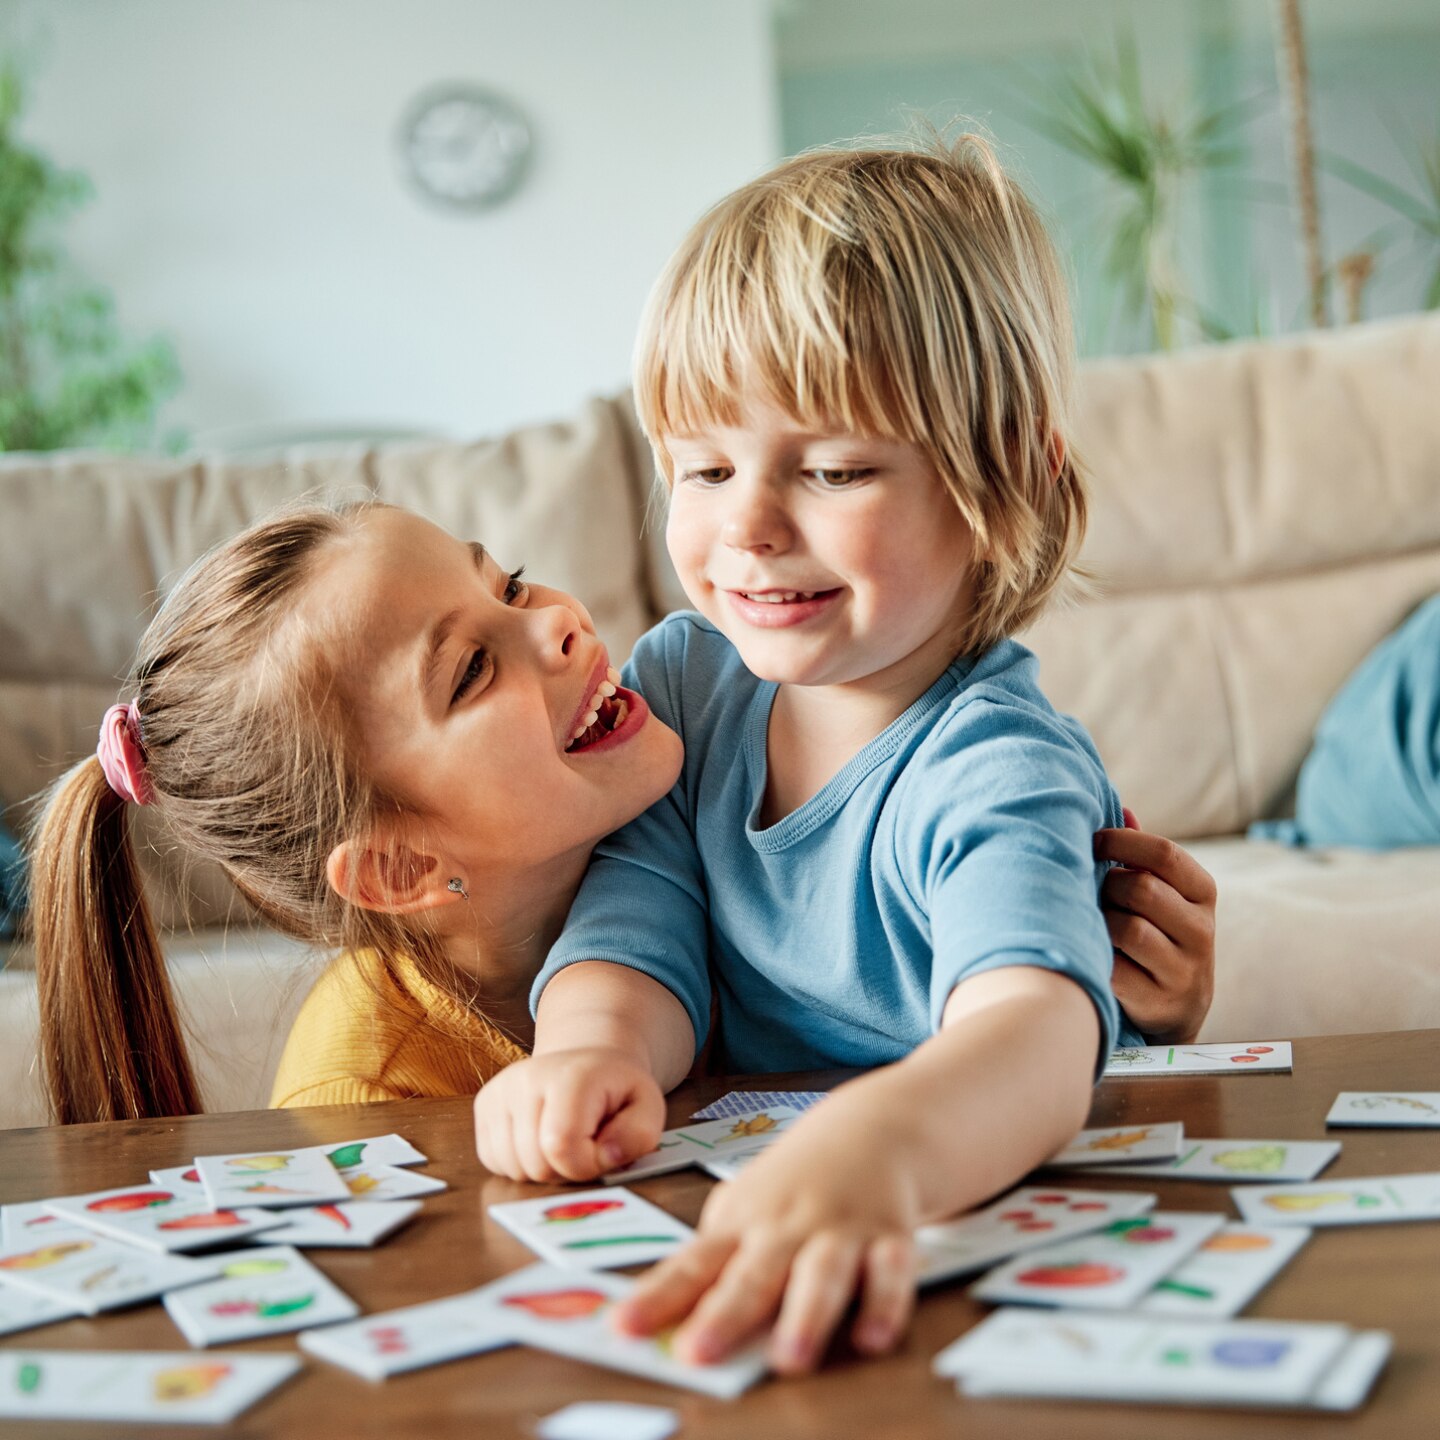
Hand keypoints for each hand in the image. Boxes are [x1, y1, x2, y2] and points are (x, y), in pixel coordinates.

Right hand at [472, 1048, 664, 1182]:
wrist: (586, 1061)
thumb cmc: (617, 1091)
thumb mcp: (649, 1107)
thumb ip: (639, 1135)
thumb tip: (605, 1156)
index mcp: (570, 1075)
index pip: (561, 1146)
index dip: (585, 1165)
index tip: (602, 1151)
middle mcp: (526, 1077)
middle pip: (535, 1164)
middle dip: (566, 1170)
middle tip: (584, 1145)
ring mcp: (500, 1090)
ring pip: (512, 1168)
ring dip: (542, 1170)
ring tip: (563, 1141)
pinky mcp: (483, 1105)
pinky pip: (494, 1162)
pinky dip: (519, 1164)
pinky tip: (539, 1140)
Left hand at [612, 1107, 918, 1375]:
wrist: (870, 1127)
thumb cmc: (796, 1182)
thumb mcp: (746, 1208)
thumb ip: (717, 1261)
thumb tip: (667, 1319)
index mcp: (743, 1224)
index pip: (693, 1265)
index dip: (658, 1297)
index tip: (624, 1327)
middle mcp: (786, 1228)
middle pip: (753, 1275)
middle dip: (725, 1315)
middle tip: (697, 1352)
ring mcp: (838, 1230)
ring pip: (821, 1274)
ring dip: (805, 1316)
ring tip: (789, 1358)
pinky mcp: (889, 1237)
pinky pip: (891, 1273)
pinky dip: (885, 1304)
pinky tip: (873, 1338)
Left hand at [1095, 808, 1216, 1043]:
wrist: (1175, 1009)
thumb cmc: (1155, 932)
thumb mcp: (1160, 893)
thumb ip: (1142, 856)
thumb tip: (1122, 810)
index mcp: (1203, 893)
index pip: (1165, 853)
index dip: (1122, 841)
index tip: (1093, 841)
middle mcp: (1202, 931)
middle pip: (1141, 889)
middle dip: (1107, 886)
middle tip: (1095, 893)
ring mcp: (1185, 970)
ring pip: (1127, 929)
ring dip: (1100, 923)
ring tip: (1096, 925)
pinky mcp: (1161, 1003)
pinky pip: (1115, 969)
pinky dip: (1097, 957)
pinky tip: (1093, 954)